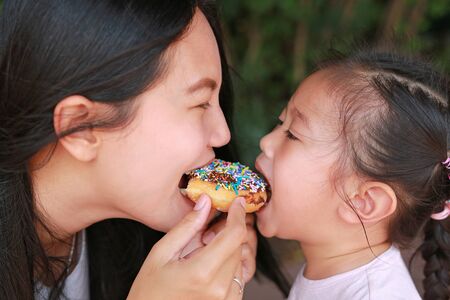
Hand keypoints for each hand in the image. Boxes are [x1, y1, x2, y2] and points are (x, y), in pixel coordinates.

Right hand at [127, 195, 247, 299]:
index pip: (234, 235)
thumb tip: (205, 202)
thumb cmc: (149, 292)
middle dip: (229, 232)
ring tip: (205, 252)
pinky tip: (211, 266)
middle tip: (208, 232)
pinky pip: (239, 277)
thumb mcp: (161, 253)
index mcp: (202, 272)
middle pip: (239, 247)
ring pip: (241, 261)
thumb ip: (186, 226)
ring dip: (230, 249)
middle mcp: (219, 289)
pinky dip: (230, 265)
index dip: (238, 214)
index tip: (237, 202)